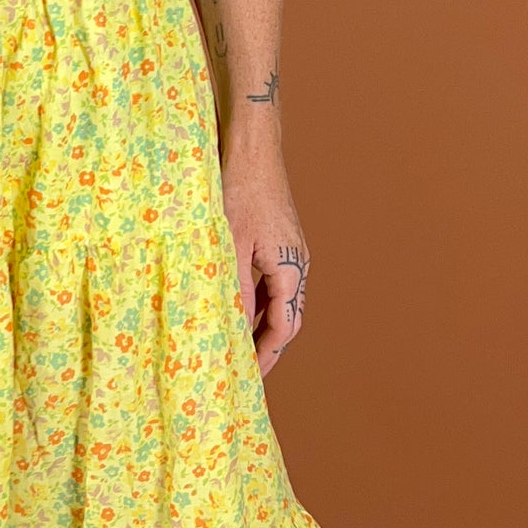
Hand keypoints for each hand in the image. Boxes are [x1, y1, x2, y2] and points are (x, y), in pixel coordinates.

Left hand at [220, 141, 308, 377]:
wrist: (253, 149)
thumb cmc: (240, 190)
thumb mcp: (231, 244)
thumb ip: (234, 287)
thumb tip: (233, 325)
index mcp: (290, 269)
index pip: (283, 328)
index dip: (266, 355)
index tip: (249, 377)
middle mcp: (297, 265)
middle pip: (287, 319)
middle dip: (266, 347)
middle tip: (241, 370)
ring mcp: (291, 254)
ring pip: (280, 302)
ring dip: (260, 325)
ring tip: (235, 345)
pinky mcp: (280, 243)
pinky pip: (273, 284)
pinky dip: (257, 302)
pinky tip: (235, 307)